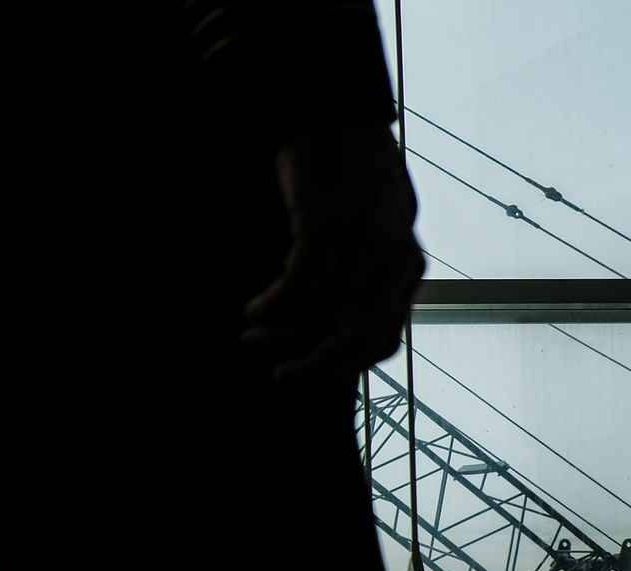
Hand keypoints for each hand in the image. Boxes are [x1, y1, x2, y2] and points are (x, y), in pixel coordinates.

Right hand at [243, 124, 424, 381]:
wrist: (335, 108)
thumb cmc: (345, 172)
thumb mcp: (367, 229)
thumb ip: (360, 273)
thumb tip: (326, 322)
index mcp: (406, 263)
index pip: (385, 338)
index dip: (343, 367)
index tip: (305, 373)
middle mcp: (397, 254)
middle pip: (362, 336)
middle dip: (316, 365)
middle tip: (280, 375)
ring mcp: (368, 235)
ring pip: (331, 313)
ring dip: (284, 335)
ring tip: (250, 336)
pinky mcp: (332, 215)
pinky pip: (305, 280)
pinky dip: (276, 304)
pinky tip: (254, 309)